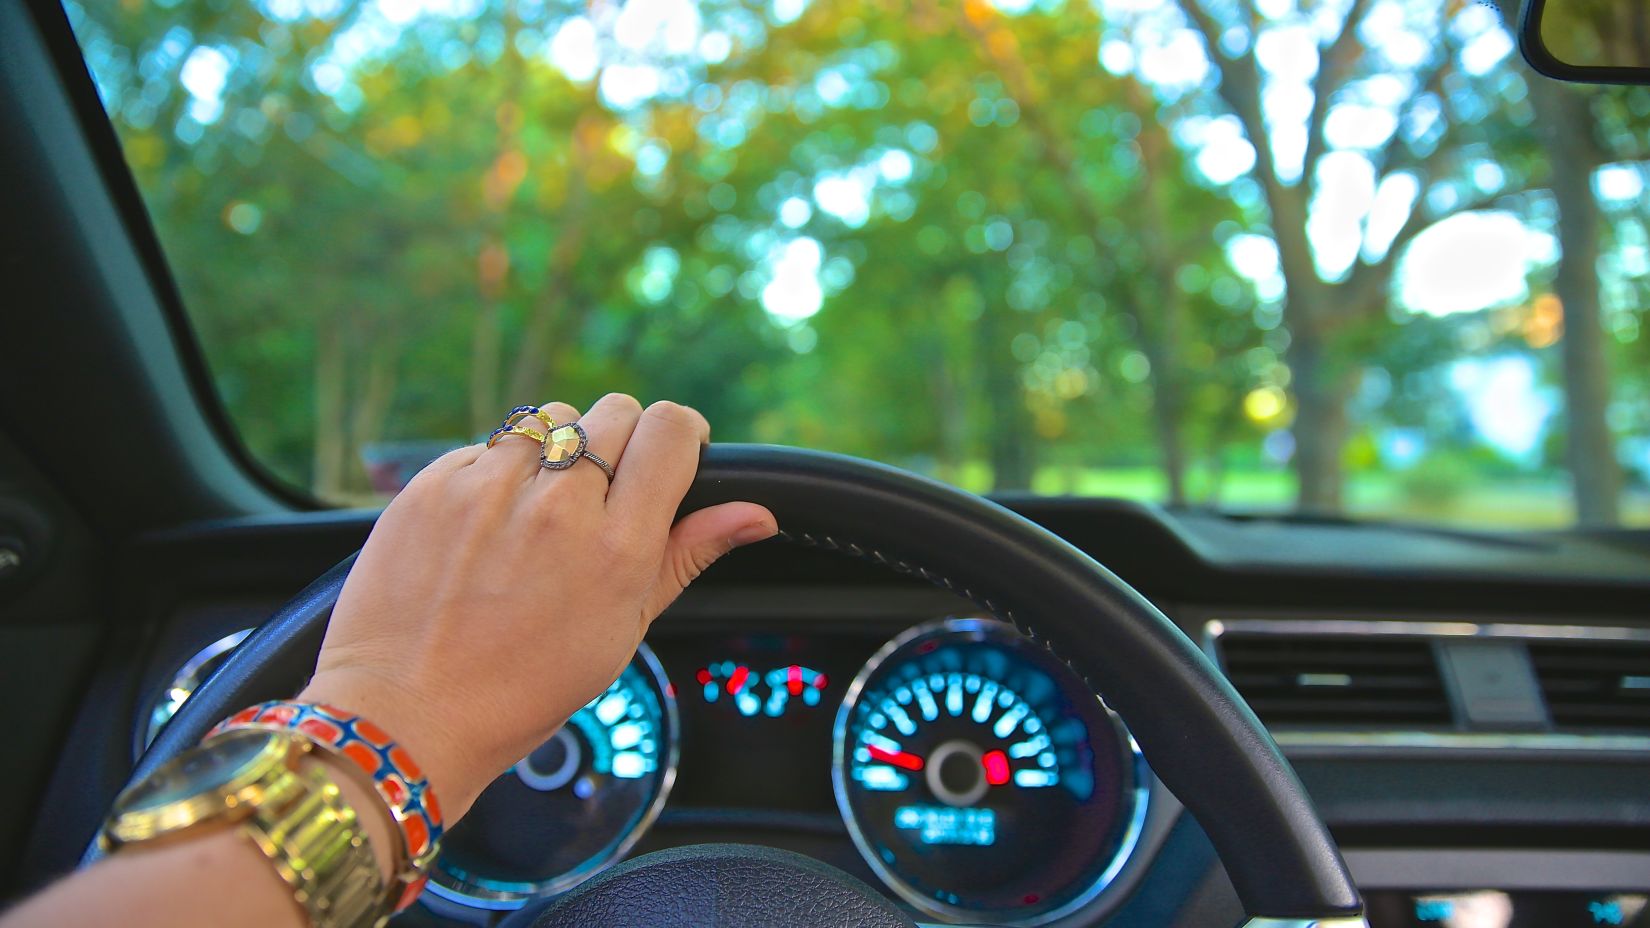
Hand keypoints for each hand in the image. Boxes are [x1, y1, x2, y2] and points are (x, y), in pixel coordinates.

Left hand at [297, 395, 775, 820]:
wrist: (407, 717)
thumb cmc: (523, 688)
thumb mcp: (623, 630)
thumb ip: (686, 555)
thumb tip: (756, 515)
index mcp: (616, 549)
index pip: (669, 430)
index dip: (679, 435)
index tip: (671, 456)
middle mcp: (556, 507)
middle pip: (615, 411)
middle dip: (621, 443)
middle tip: (602, 496)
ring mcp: (488, 490)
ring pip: (550, 417)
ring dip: (557, 450)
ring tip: (539, 510)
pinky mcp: (432, 485)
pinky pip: (486, 446)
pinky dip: (495, 474)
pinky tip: (487, 528)